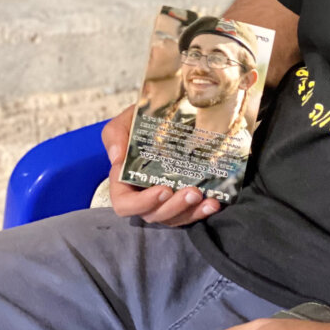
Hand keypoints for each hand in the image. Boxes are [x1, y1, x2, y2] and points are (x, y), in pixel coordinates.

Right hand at [103, 106, 220, 225]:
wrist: (167, 112)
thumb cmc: (140, 121)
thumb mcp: (124, 122)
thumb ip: (115, 136)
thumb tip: (117, 158)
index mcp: (125, 182)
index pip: (125, 204)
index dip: (142, 203)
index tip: (163, 190)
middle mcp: (144, 195)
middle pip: (153, 214)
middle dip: (173, 207)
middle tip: (193, 192)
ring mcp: (165, 199)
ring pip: (174, 217)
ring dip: (190, 212)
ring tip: (206, 199)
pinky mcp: (184, 198)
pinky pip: (190, 213)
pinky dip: (202, 211)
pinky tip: (214, 203)